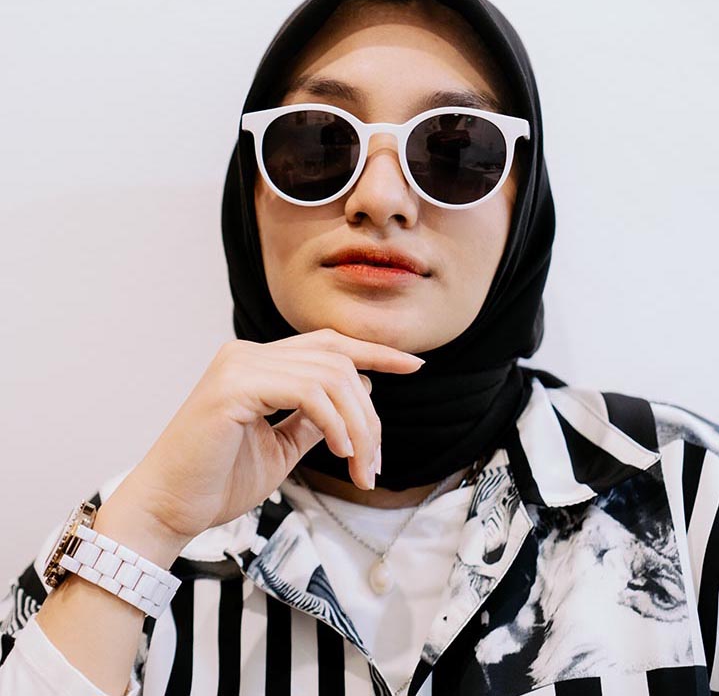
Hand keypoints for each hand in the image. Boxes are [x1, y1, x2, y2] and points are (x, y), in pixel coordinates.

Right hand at [111, 329, 423, 546]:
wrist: (166, 511)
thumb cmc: (217, 482)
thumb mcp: (281, 447)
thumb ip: (315, 418)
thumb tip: (358, 393)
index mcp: (257, 362)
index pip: (328, 344)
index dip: (375, 351)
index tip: (415, 364)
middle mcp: (248, 353)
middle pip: (338, 361)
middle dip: (369, 413)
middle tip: (374, 464)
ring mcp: (239, 365)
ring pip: (330, 376)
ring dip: (359, 426)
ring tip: (361, 469)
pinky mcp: (234, 386)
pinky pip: (308, 392)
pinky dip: (335, 422)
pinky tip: (341, 452)